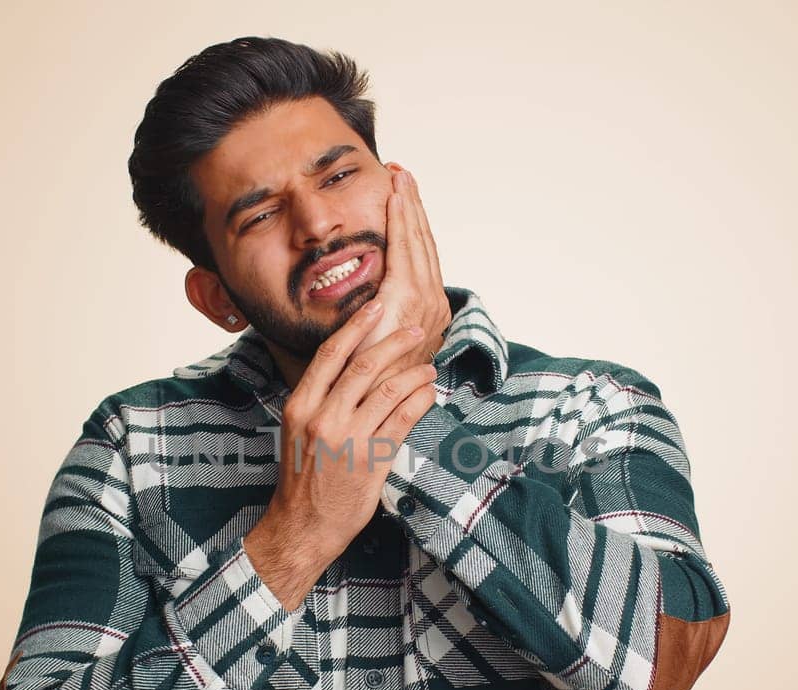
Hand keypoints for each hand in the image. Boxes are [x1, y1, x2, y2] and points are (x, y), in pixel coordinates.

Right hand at [246, 299, 436, 606]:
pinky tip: (428, 395)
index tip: (375, 307)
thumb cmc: (301, 478)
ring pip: (390, 391)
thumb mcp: (297, 431)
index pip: (330, 354)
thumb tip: (349, 369)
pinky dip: (420, 402)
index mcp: (300, 406)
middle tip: (415, 330)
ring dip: (414, 373)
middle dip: (395, 342)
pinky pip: (403, 421)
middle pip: (365, 365)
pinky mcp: (371, 461)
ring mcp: (349, 440)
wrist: (301, 526)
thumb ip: (318, 400)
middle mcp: (322, 418)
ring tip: (428, 367)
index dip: (356, 326)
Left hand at [353, 163, 451, 369]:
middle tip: (402, 175)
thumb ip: (374, 322)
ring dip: (408, 206)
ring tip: (400, 177)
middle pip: (424, 245)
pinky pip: (406, 250)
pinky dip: (402, 221)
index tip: (400, 199)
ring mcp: (425, 302)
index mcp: (426, 316)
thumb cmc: (364, 385)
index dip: (411, 228)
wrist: (367, 406)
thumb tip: (364, 305)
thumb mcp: (373, 346)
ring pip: (418, 242)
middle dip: (413, 208)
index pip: (420, 261)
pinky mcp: (407, 299)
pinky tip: (395, 199)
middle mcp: (433, 307)